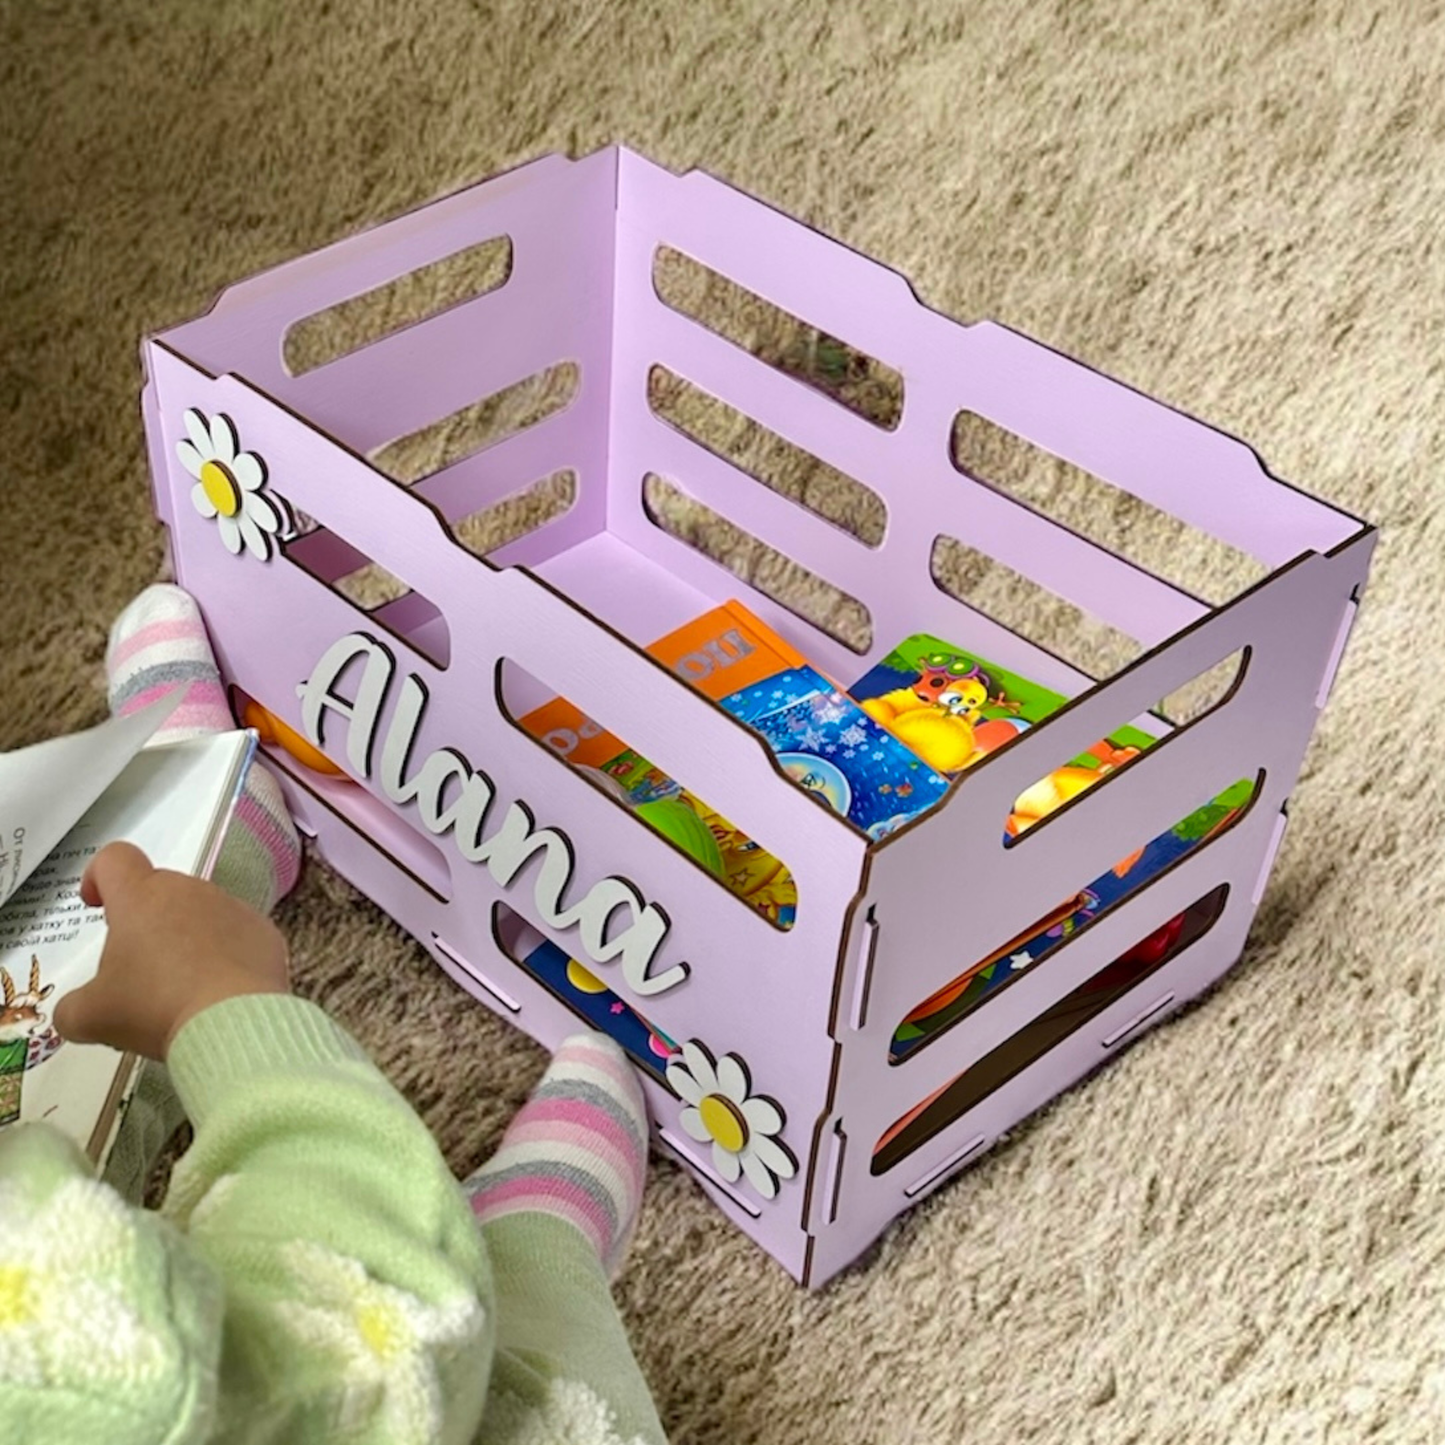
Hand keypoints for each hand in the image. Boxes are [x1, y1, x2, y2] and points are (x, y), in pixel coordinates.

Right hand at [54, 842, 290, 1060]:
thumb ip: (72, 1007)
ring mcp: (233, 908)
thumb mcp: (91, 1016)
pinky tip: (218, 992)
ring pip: (200, 914)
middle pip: (159, 891)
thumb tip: (75, 1012)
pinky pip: (237, 936)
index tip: (98, 904)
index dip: (99, 876)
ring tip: (180, 988)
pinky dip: (225, 956)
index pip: (114, 859)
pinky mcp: (265, 932)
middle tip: (138, 969)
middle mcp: (189, 891)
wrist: (233, 1024)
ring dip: (187, 939)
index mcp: (141, 897)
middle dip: (145, 922)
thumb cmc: (155, 1007)